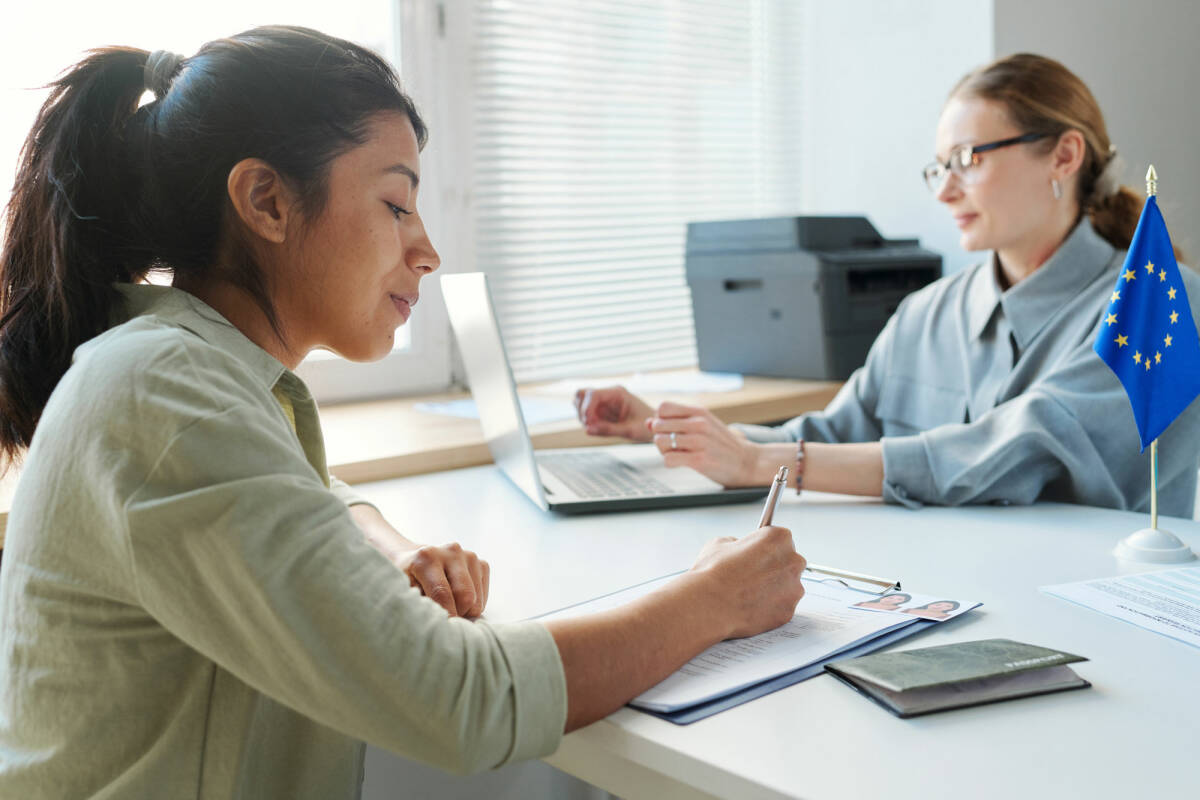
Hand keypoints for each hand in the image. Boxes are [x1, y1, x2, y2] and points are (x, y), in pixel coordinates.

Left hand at [392, 543, 490, 618]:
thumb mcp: (402, 590)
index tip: (442, 632)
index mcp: (427, 556)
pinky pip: (484, 596)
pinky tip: (459, 602)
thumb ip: (415, 604)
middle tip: (445, 620)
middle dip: (457, 614)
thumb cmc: (406, 580)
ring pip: (476, 599)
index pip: (442, 593)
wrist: (414, 559)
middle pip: (465, 596)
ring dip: (465, 611)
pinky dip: (473, 605)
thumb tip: (430, 623)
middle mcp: (451, 551)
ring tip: (449, 609)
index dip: (444, 616)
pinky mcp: (481, 563)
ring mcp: (469, 556)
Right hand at [573, 385, 653, 440]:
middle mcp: (608, 394)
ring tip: (595, 428)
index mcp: (617, 393)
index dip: (586, 408)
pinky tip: (598, 429)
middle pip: (581, 395)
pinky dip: (587, 422)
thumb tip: (587, 430)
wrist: (656, 427)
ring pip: (581, 403)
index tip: (589, 423)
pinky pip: (587, 413)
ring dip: (583, 416)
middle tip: (591, 426)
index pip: (591, 394)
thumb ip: (608, 430)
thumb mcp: (630, 431)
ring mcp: (604, 402)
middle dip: (582, 412)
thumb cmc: (647, 426)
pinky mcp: (602, 410)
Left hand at [648, 401, 758, 485]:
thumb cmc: (722, 443)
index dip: (660, 419)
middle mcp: (698, 424)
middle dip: (660, 436)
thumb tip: (648, 422)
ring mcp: (699, 442)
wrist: (747, 461)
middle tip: (673, 444)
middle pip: (658, 425)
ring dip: (664, 450)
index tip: (669, 429)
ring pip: (660, 442)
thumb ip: (676, 421)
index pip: (662, 408)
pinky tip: (681, 462)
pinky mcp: (699, 460)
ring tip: (677, 453)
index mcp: (699, 412)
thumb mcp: (702, 424)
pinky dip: (670, 462)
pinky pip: (668, 459)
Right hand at [688, 526, 805, 638]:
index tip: (758, 553)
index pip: (780, 538)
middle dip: (773, 568)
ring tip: (748, 594)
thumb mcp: (720, 543)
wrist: (710, 605)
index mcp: (779, 538)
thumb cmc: (714, 573)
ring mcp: (794, 589)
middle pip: (789, 562)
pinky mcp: (788, 612)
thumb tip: (739, 550)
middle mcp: (793, 561)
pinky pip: (781, 608)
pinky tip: (751, 608)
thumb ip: (738, 544)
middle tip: (752, 575)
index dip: (765, 547)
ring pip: (787, 588)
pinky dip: (769, 609)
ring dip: (773, 590)